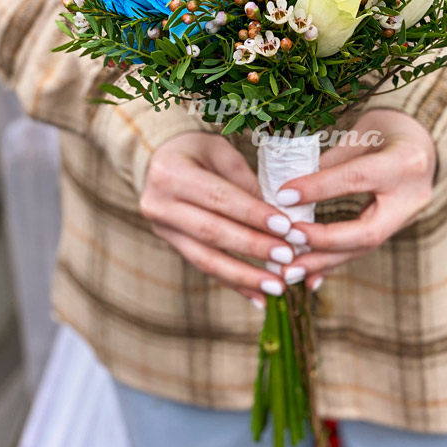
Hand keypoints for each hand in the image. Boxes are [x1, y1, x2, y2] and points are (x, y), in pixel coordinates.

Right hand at [140, 132, 295, 305]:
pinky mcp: (171, 245)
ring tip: (277, 287)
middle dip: (253, 247)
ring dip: (245, 276)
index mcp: (170, 173)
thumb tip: (275, 216)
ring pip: (206, 259)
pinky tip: (259, 296)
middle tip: (287, 257)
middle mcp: (159, 204)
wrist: (158, 160)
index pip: (218, 197)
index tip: (285, 227)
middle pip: (212, 232)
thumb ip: (243, 179)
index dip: (252, 214)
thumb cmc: (196, 150)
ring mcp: (162, 230)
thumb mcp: (219, 150)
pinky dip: (234, 283)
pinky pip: (205, 267)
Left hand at [279, 109, 434, 288]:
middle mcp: (411, 197)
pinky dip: (333, 261)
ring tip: (289, 271)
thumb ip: (332, 160)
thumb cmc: (389, 129)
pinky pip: (362, 249)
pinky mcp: (396, 229)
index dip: (318, 189)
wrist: (426, 143)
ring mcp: (407, 218)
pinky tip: (308, 276)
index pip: (356, 179)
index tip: (283, 196)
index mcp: (404, 162)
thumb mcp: (363, 132)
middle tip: (287, 245)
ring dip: (323, 261)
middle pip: (367, 232)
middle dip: (323, 242)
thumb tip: (291, 183)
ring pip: (363, 248)